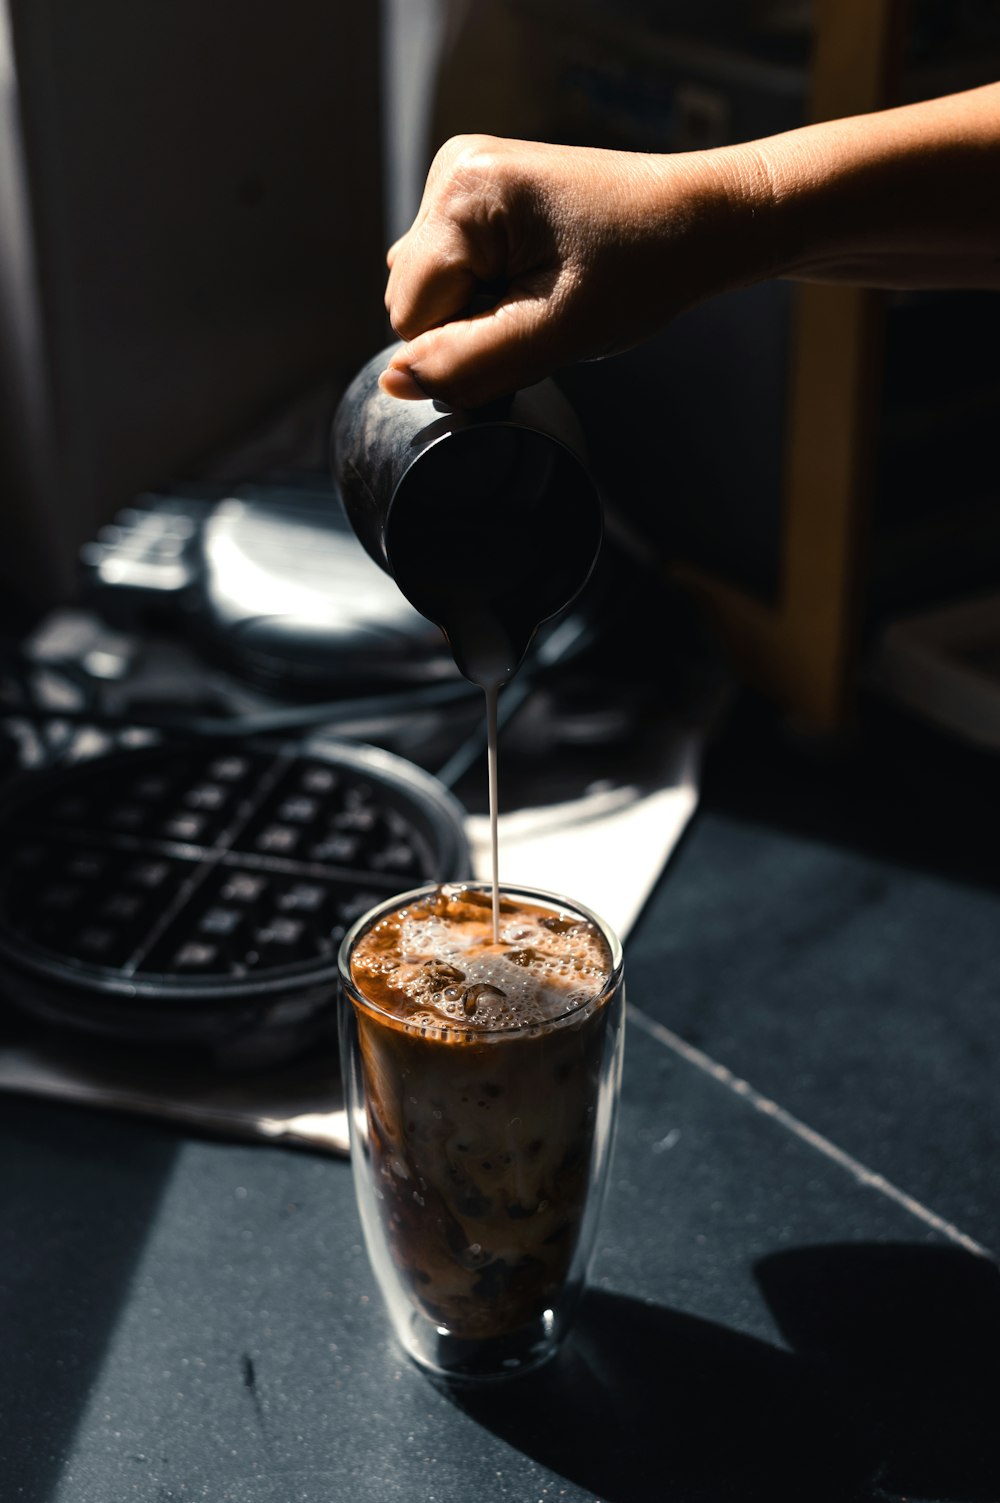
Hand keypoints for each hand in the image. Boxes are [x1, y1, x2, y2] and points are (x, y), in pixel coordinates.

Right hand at [380, 134, 752, 407]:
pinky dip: (488, 290)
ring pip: (430, 291)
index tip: (531, 329)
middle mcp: (451, 172)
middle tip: (543, 313)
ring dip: (480, 312)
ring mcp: (460, 179)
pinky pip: (451, 271)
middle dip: (470, 326)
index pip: (409, 316)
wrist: (696, 222)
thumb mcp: (555, 332)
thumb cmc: (641, 268)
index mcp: (464, 194)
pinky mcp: (476, 194)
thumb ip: (468, 364)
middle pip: (412, 301)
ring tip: (545, 290)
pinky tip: (537, 275)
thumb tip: (391, 383)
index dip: (465, 346)